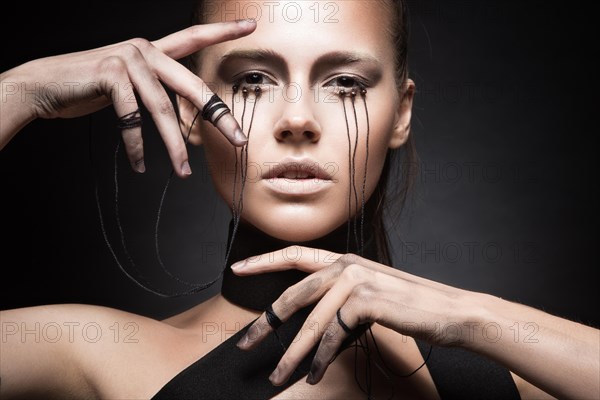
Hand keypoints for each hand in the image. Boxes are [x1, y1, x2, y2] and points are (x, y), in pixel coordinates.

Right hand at [0, 20, 255, 176]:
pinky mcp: (110, 73)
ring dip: (174, 146)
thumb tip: (185, 114)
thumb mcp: (132, 83)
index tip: (251, 25)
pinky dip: (136, 145)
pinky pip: (132, 117)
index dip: (223, 31)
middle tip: (238, 141)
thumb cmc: (92, 86)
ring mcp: (128, 59)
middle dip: (219, 118)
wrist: (46, 84)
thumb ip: (158, 89)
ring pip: (162, 108)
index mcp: (155, 50)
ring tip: (183, 172)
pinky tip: (140, 164)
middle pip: (193, 86)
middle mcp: (146, 49)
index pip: (195, 37)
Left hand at [232, 247, 471, 385]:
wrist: (451, 313)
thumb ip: (339, 300)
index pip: (296, 255)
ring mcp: (357, 280)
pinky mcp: (367, 301)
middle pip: (294, 295)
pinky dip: (321, 359)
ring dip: (292, 354)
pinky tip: (314, 374)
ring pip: (311, 322)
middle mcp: (347, 264)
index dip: (264, 262)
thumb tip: (308, 326)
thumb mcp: (369, 297)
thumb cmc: (410, 308)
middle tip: (244, 345)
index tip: (237, 268)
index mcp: (345, 260)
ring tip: (278, 376)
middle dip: (265, 324)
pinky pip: (334, 335)